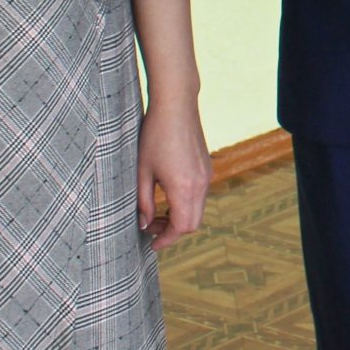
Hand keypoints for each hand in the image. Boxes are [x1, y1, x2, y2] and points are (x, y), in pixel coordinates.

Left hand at [137, 98, 210, 250]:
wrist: (176, 104)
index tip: (151, 244)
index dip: (166, 239)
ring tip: (158, 210)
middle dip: (173, 230)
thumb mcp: (142, 171)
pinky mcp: (207, 167)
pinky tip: (169, 193)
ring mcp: (207, 175)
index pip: (181, 228)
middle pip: (193, 223)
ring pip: (198, 210)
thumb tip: (144, 224)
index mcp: (184, 187)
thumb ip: (143, 202)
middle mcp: (201, 184)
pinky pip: (200, 195)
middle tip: (151, 227)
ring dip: (180, 216)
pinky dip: (186, 203)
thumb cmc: (154, 135)